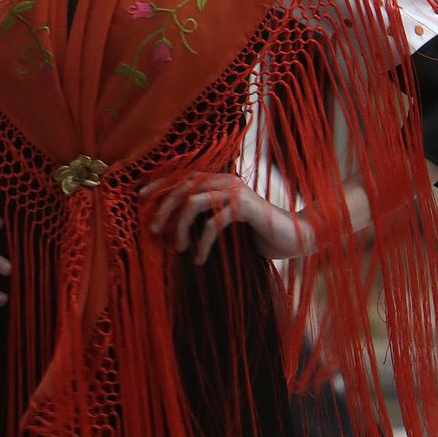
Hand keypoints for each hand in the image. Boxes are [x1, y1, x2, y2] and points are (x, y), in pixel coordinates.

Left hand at [142, 174, 314, 264]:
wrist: (298, 237)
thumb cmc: (260, 236)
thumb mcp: (227, 225)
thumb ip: (206, 219)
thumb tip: (171, 229)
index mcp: (220, 181)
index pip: (183, 176)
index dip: (159, 184)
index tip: (140, 198)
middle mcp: (226, 181)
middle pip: (183, 186)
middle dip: (164, 207)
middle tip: (154, 230)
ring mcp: (236, 192)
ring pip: (194, 202)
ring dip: (181, 227)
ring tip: (180, 249)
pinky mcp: (245, 207)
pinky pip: (213, 223)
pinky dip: (202, 243)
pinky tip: (199, 260)